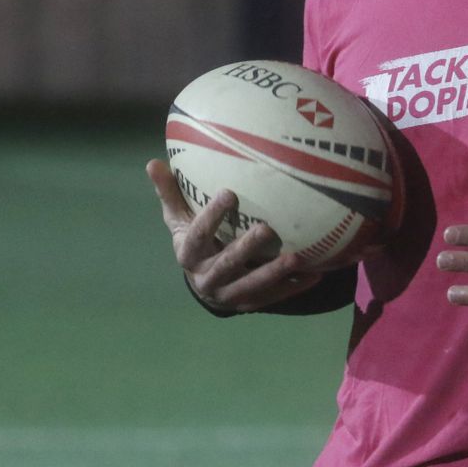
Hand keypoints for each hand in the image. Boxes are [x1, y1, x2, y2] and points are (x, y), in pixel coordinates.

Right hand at [146, 159, 321, 311]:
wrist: (202, 284)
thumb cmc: (194, 241)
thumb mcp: (178, 219)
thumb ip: (170, 193)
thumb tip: (152, 162)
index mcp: (188, 254)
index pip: (197, 235)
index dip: (212, 216)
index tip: (230, 193)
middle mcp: (206, 277)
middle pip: (227, 263)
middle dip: (246, 248)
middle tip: (267, 229)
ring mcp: (228, 294)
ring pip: (251, 285)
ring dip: (274, 273)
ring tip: (297, 258)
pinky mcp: (248, 304)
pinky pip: (273, 298)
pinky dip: (294, 287)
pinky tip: (314, 275)